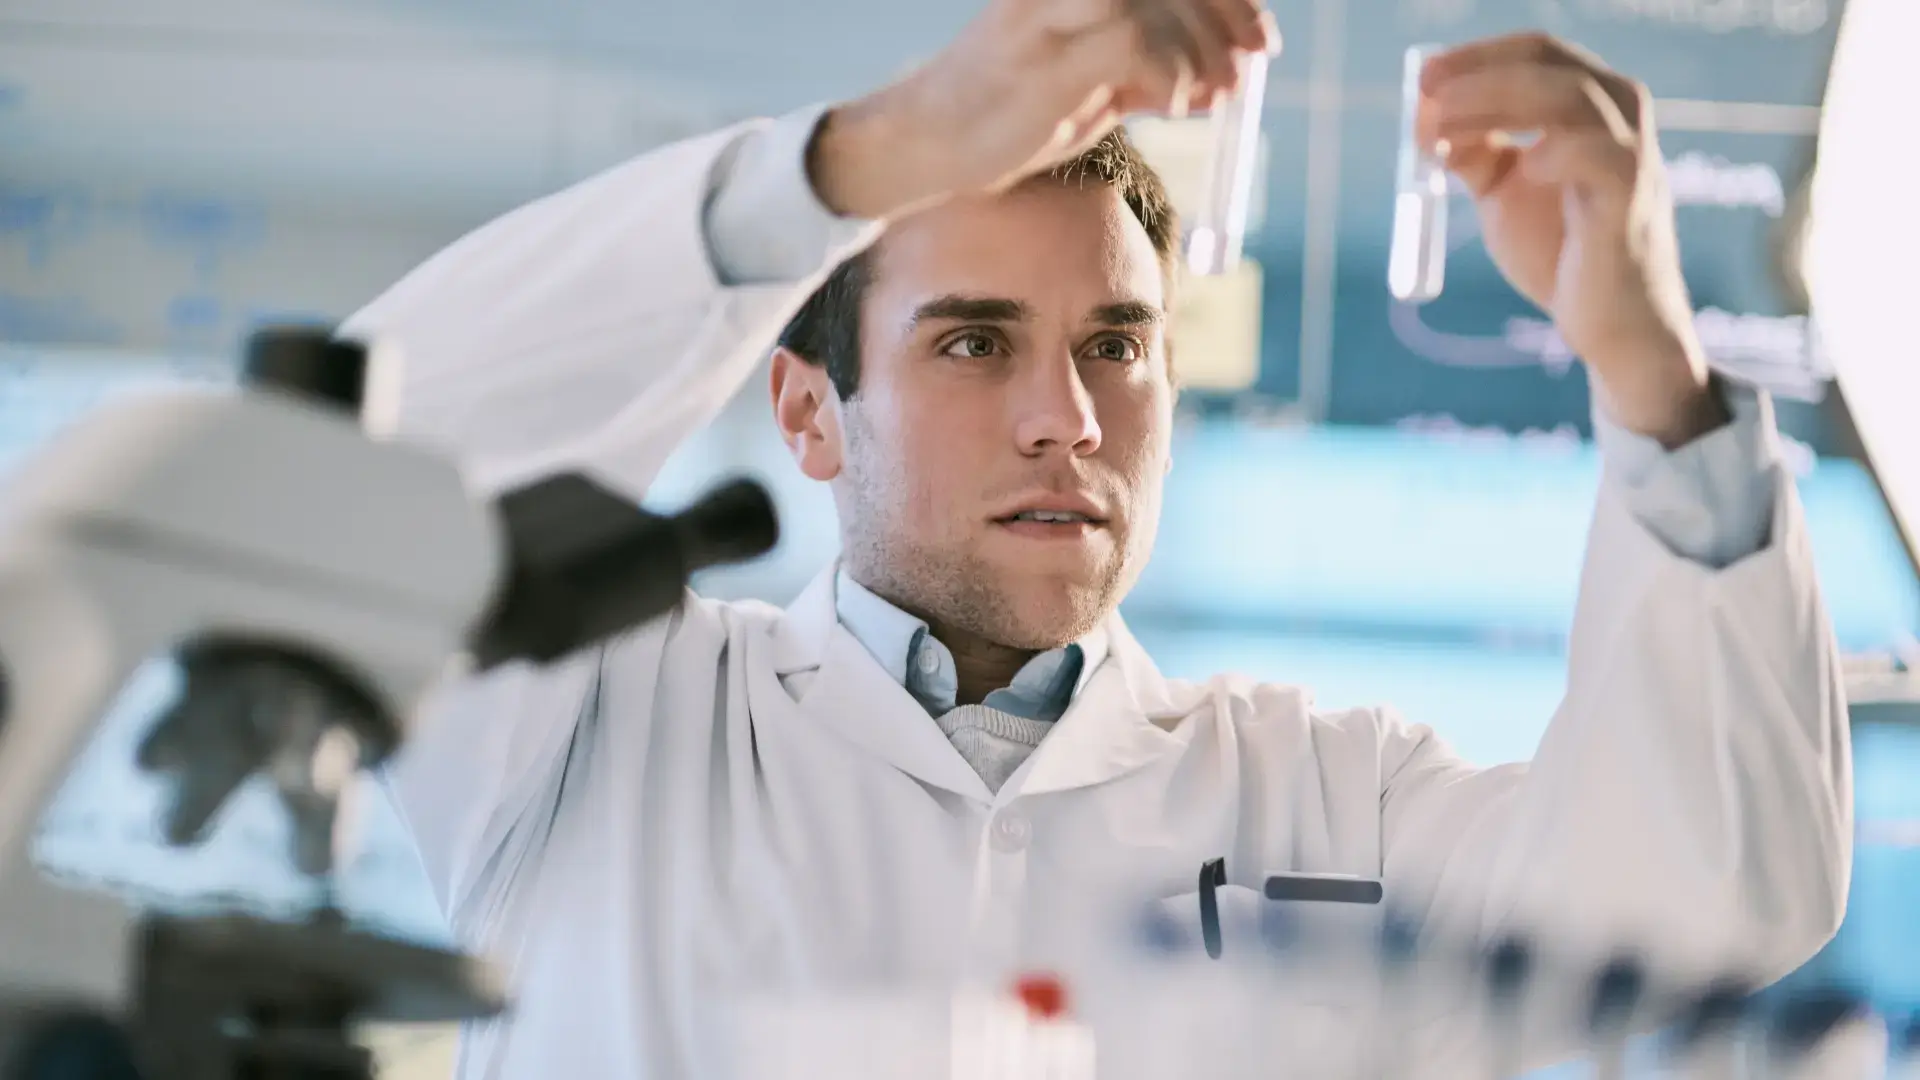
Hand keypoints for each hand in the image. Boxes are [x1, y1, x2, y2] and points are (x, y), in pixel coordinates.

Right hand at [810, 0, 1278, 221]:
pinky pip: (1135, 42)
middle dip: (1230, 18)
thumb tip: (1225, 72)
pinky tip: (1176, 107)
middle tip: (1252, 67)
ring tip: (1209, 99)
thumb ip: (1148, 67)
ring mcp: (1051, 11)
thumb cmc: (1008, 113)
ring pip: (1160, 4)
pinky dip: (1173, 76)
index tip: (1261, 43)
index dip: (1228, 0)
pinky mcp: (1046, 54)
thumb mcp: (1093, 83)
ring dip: (1203, 53)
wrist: (929, 143)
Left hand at [1420, 33, 1726, 446]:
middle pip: (1546, 61)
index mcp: (1588, 104)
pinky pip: (1600, 154)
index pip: (1534, 52)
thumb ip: (1473, 152)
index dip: (1475, 56)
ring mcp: (1629, 152)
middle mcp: (1618, 114)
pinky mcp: (1630, 199)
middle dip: (1476, 72)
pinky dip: (1556, 150)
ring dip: (1495, 101)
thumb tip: (1425, 118)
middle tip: (1424, 91)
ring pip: (1567, 96)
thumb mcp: (1503, 192)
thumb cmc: (1561, 252)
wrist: (1607, 325)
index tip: (1423, 75)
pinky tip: (1525, 166)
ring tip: (1443, 127)